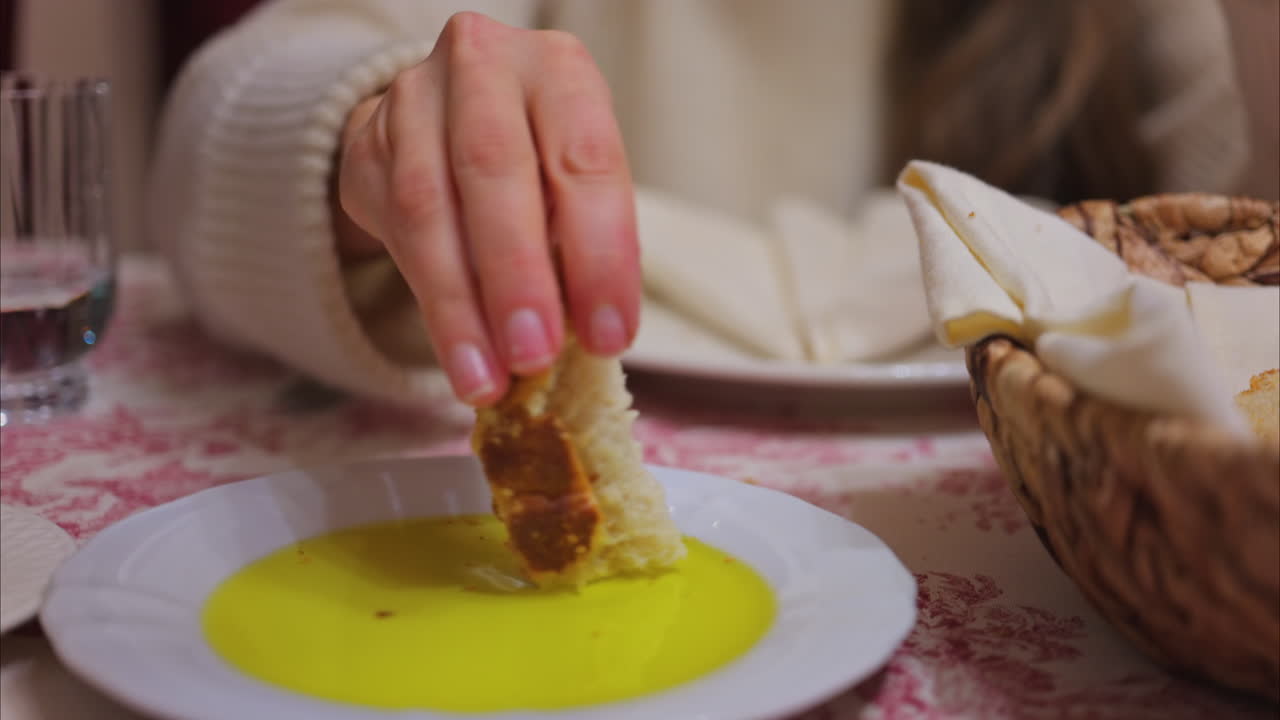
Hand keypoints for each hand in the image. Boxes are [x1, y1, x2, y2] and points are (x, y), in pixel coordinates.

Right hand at [334, 12, 639, 406]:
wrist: (449, 115)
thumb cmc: (537, 157)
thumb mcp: (577, 185)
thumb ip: (583, 245)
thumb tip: (590, 338)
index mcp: (558, 69)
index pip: (585, 159)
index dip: (600, 255)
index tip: (609, 335)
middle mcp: (481, 66)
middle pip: (494, 169)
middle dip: (516, 277)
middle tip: (534, 356)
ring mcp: (412, 100)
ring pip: (428, 208)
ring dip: (461, 308)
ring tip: (489, 379)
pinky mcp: (365, 145)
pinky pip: (393, 232)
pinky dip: (431, 304)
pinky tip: (460, 356)